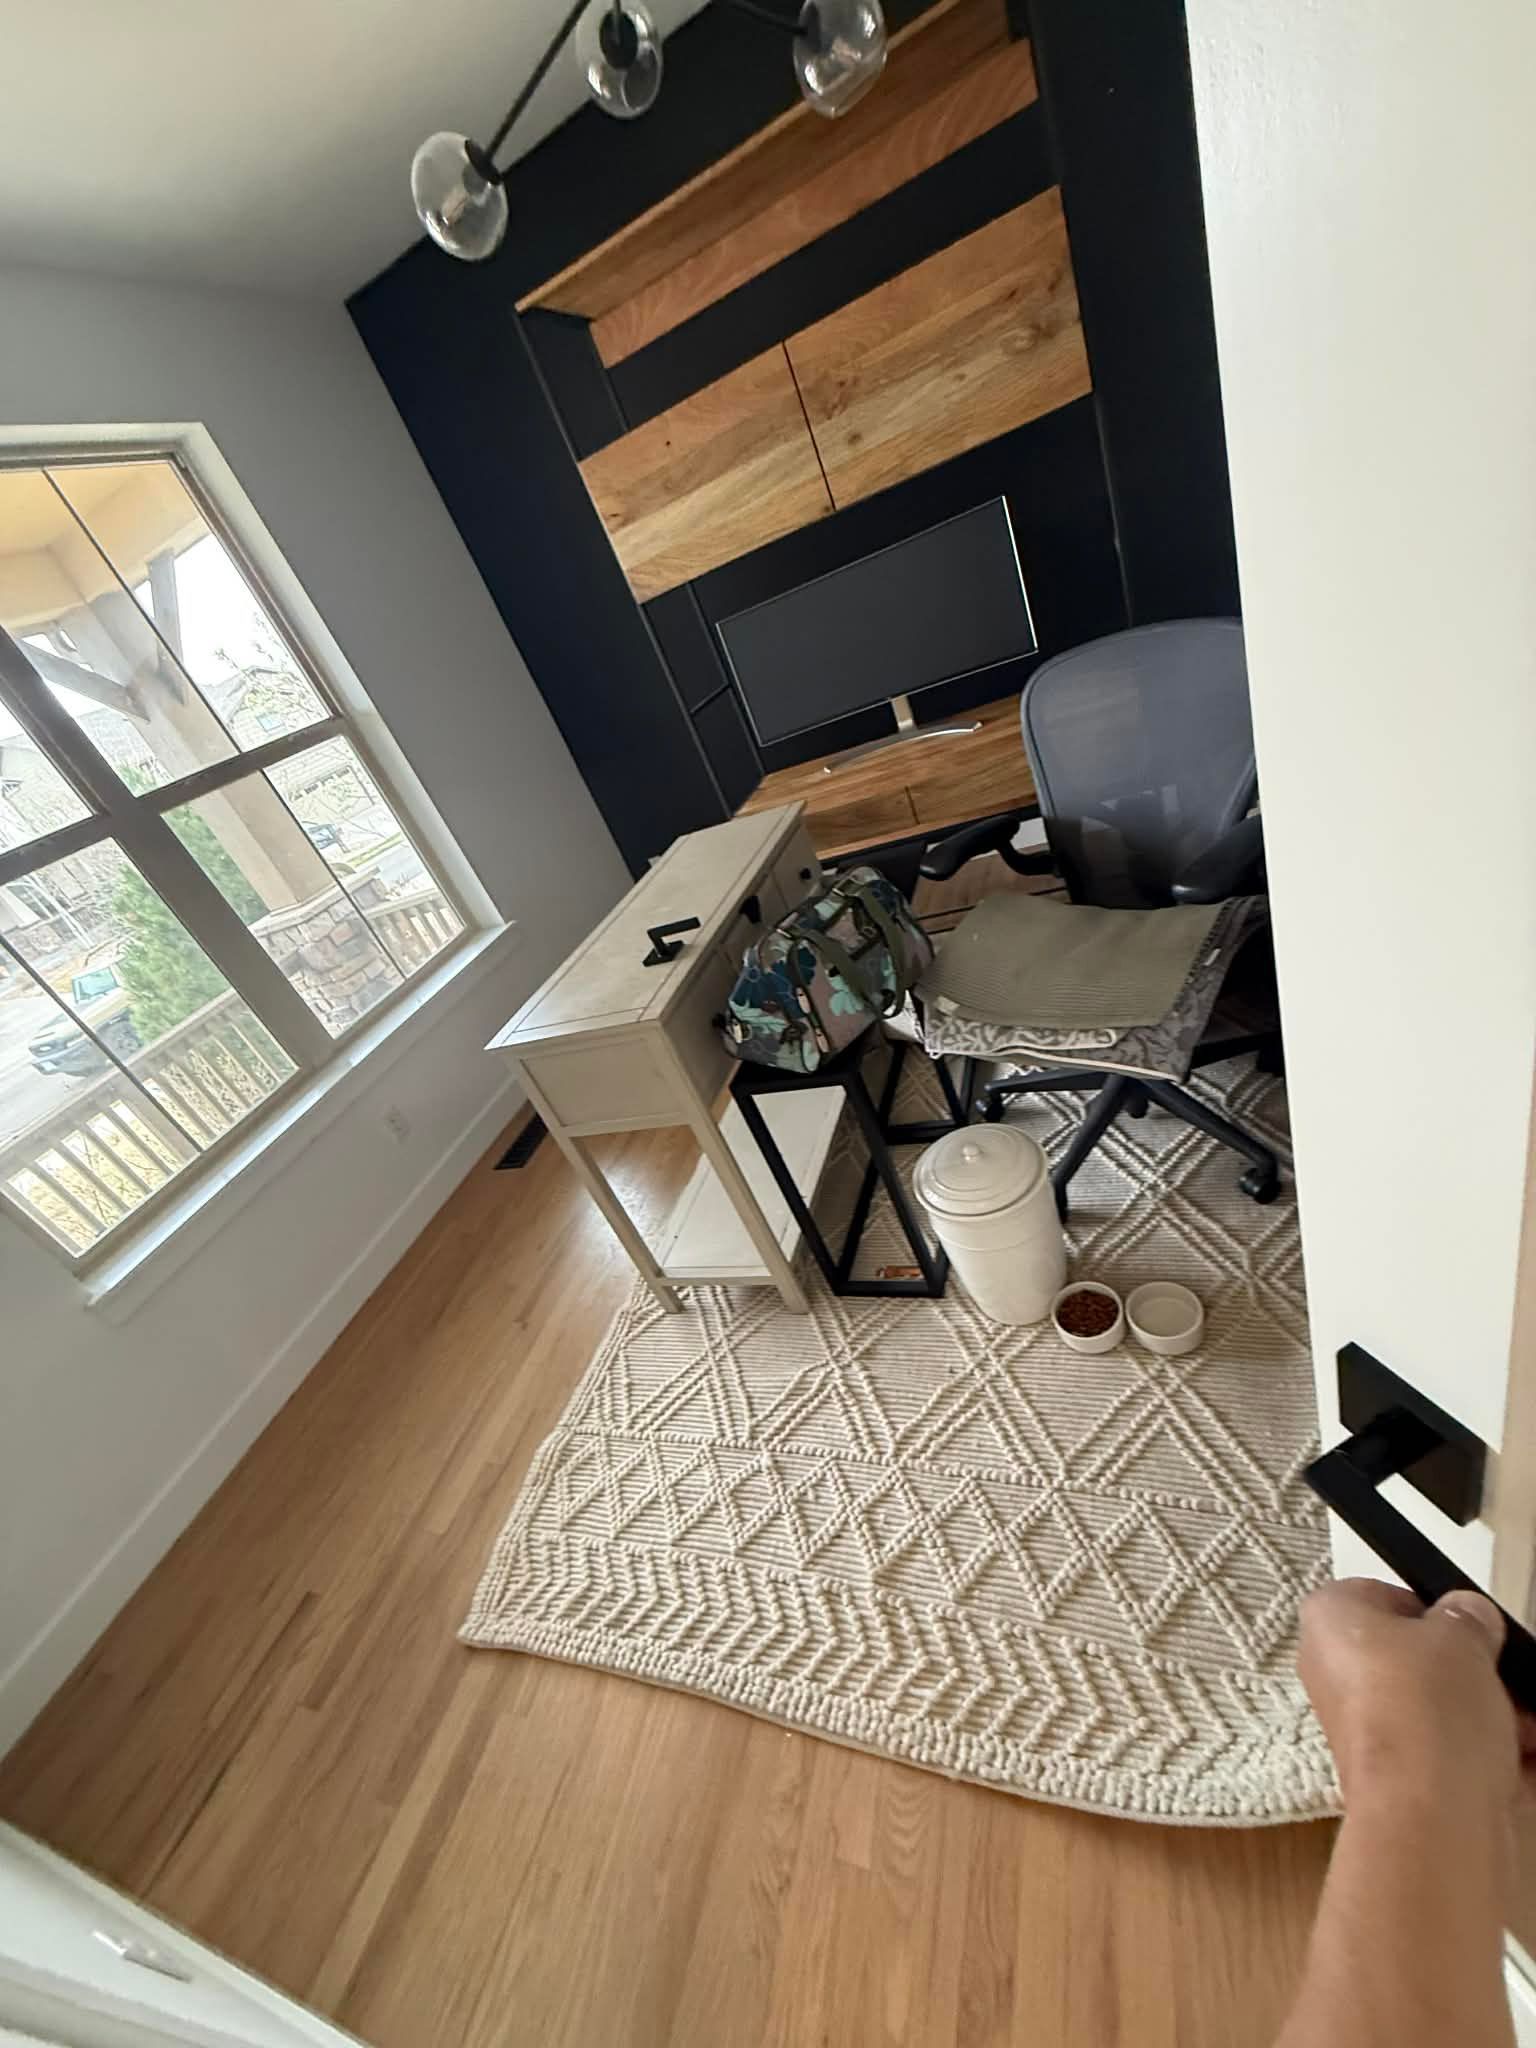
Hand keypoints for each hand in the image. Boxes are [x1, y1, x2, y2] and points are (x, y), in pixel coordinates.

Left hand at [1298, 1578, 1535, 1818]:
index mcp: (1329, 1622)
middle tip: (1515, 1681)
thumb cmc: (1428, 1704)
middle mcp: (1336, 1675)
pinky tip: (1530, 1760)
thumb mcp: (1460, 1635)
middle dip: (1481, 1674)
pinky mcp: (1401, 1784)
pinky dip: (1499, 1760)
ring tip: (1530, 1727)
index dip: (1435, 1609)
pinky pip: (1456, 1759)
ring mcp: (1368, 1734)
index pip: (1382, 1596)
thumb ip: (1467, 1616)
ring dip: (1500, 1717)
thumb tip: (1468, 1614)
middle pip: (1421, 1662)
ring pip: (1446, 1713)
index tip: (1474, 1628)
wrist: (1429, 1816)